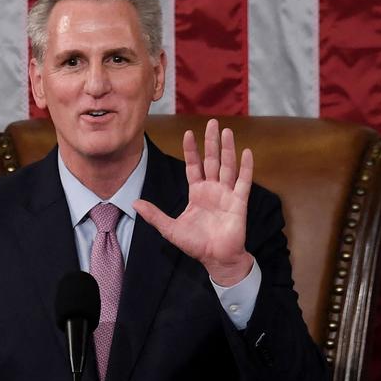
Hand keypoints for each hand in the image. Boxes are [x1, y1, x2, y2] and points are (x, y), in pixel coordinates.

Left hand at [134, 119, 254, 285]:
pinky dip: (245, 167)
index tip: (189, 133)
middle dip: (211, 141)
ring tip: (227, 131)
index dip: (191, 150)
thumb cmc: (196, 244)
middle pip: (212, 160)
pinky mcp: (239, 202)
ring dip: (227, 149)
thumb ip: (154, 215)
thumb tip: (134, 204)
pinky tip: (246, 152)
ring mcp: (226, 194)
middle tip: (212, 122)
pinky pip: (243, 181)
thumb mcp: (170, 229)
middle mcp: (212, 189)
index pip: (193, 166)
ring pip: (227, 166)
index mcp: (197, 193)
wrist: (216, 259)